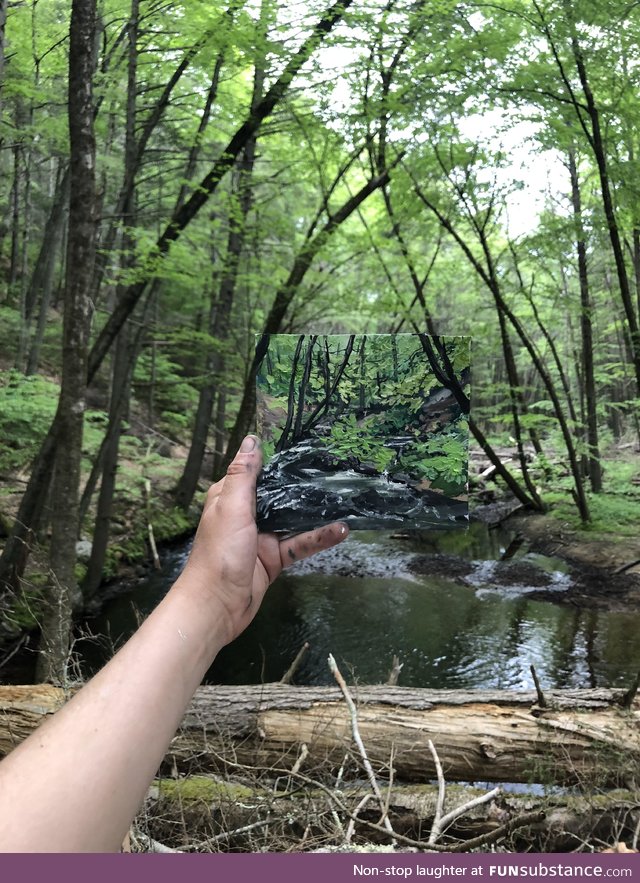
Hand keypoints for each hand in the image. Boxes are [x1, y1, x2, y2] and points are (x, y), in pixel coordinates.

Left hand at [181, 435, 347, 644]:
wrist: (216, 606)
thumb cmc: (219, 552)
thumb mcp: (231, 507)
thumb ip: (243, 476)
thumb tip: (251, 440)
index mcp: (230, 498)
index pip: (256, 472)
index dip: (278, 461)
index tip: (305, 447)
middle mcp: (247, 515)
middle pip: (279, 494)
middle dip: (303, 485)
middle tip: (335, 470)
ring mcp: (262, 537)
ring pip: (294, 519)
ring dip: (317, 512)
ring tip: (345, 499)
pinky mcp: (274, 558)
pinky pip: (300, 543)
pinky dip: (320, 537)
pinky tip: (341, 530)